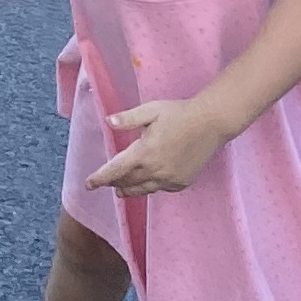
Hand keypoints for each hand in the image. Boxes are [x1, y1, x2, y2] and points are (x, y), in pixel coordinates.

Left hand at [83, 99, 230, 196]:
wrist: (211, 123)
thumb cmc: (179, 113)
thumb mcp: (151, 110)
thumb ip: (128, 118)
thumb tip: (108, 122)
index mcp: (144, 153)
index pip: (115, 171)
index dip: (99, 178)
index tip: (88, 185)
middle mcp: (155, 170)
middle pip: (127, 182)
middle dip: (113, 183)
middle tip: (104, 182)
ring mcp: (169, 179)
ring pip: (143, 190)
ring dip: (129, 189)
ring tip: (120, 190)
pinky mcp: (181, 182)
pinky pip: (160, 188)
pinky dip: (150, 186)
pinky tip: (148, 181)